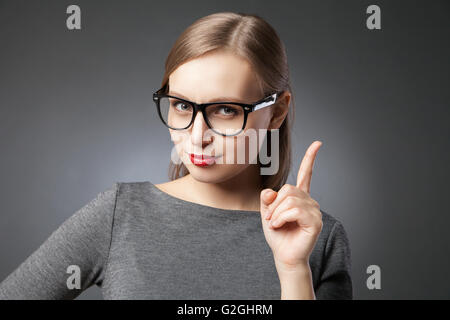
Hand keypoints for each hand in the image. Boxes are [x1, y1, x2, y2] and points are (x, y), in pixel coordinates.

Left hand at [259, 141, 322, 268]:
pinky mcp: (315, 221)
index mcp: (299, 197)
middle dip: (274, 204)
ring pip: (290, 200)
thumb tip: (270, 191)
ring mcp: (314, 211)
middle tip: (270, 218)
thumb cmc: (277, 235)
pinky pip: (294, 210)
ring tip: (275, 224)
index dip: (310, 158)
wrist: (283, 255)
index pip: (305, 174)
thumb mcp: (267, 213)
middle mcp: (309, 201)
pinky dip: (281, 218)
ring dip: (276, 213)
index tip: (318, 143)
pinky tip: (280, 225)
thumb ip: (267, 199)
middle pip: (288, 189)